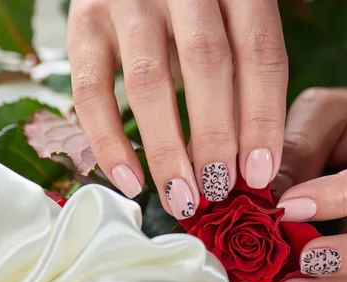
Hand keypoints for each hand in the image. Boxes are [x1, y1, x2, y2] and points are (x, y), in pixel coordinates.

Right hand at [67, 0, 287, 218]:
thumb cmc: (195, 11)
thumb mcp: (228, 26)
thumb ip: (240, 76)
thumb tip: (245, 162)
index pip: (259, 52)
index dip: (263, 118)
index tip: (259, 174)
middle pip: (205, 64)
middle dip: (215, 138)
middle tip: (218, 190)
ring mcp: (126, 0)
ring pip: (148, 80)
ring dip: (166, 149)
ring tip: (180, 196)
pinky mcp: (83, 22)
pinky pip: (91, 90)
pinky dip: (109, 142)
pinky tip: (131, 181)